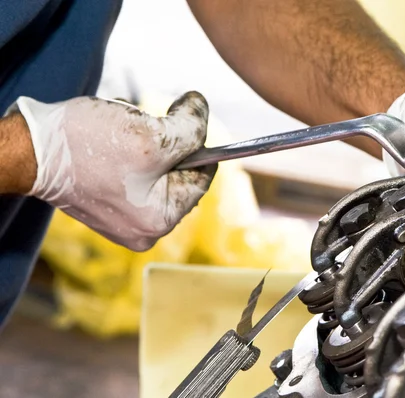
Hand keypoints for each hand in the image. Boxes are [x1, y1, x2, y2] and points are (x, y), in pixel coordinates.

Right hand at [10, 92, 216, 250]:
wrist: (30, 150)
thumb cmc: (86, 147)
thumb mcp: (151, 136)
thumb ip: (191, 128)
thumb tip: (203, 110)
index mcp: (160, 221)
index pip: (201, 177)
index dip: (198, 142)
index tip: (183, 116)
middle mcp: (145, 229)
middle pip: (178, 174)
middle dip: (164, 143)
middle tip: (139, 128)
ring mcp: (126, 220)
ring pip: (157, 169)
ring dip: (145, 143)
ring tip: (117, 135)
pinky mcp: (110, 205)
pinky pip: (136, 173)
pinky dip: (129, 151)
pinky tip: (107, 143)